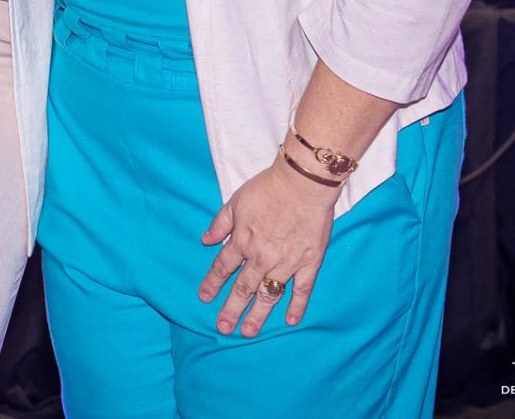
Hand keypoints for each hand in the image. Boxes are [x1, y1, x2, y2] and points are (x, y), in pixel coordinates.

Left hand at [197, 157, 338, 335]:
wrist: (303, 183)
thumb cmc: (268, 188)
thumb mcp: (235, 201)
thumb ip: (220, 224)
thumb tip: (206, 240)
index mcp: (242, 241)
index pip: (223, 268)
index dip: (212, 283)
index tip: (204, 298)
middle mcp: (261, 257)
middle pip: (243, 288)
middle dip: (231, 309)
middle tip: (223, 328)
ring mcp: (287, 263)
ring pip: (269, 295)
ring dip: (258, 314)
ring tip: (248, 331)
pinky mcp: (310, 263)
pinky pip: (302, 290)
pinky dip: (297, 306)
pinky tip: (291, 321)